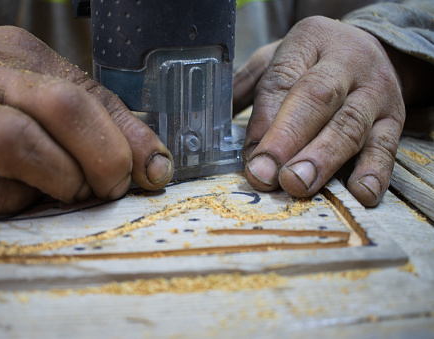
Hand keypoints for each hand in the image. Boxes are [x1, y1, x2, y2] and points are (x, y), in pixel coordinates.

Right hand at [0, 24, 173, 214]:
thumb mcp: (48, 81)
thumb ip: (105, 119)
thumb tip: (157, 167)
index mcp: (28, 64)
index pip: (86, 96)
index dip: (124, 140)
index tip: (148, 171)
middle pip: (61, 108)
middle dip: (101, 157)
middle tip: (108, 183)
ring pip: (13, 142)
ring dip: (58, 176)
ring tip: (69, 188)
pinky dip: (9, 200)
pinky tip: (21, 194)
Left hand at [233, 16, 405, 206]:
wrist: (371, 52)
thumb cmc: (313, 63)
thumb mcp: (277, 60)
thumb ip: (249, 89)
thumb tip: (212, 126)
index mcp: (310, 41)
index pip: (283, 80)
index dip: (265, 122)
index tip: (252, 157)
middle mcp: (347, 61)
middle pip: (317, 98)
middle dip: (289, 139)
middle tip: (269, 174)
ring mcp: (376, 91)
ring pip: (350, 125)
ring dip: (323, 159)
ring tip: (299, 185)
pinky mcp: (395, 119)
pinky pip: (387, 146)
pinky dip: (374, 172)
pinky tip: (359, 193)